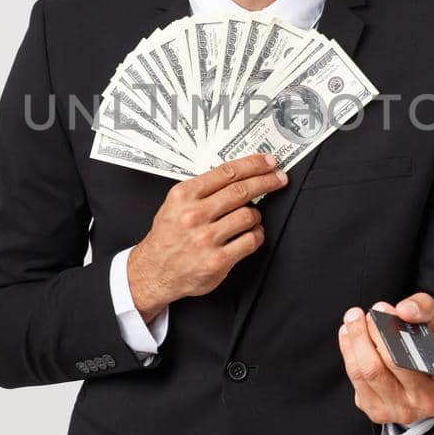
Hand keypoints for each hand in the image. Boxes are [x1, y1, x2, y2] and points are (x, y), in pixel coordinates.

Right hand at [127, 153, 288, 319]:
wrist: (154, 272)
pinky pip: (251, 240)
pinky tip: (250, 235)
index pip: (226, 172)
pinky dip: (256, 235)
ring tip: (251, 218)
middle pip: (242, 190)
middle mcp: (194, 215)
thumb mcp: (175, 204)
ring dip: (256, 215)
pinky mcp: (218, 260)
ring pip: (249, 215)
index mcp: (184, 195)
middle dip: (267, 182)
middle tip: (279, 179)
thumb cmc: (168, 237)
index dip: (253, 164)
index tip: (268, 162)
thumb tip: (238, 174)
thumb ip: (202, 189)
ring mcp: (206, 238)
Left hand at [337, 292, 433, 425]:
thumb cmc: (430, 349)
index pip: (426, 353)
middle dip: (373, 332)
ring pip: (370, 372)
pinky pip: (357, 380)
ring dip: (356, 341)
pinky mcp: (379, 413)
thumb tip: (403, 311)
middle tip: (362, 313)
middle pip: (393, 362)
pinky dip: (349, 353)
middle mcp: (429, 399)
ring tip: (352, 319)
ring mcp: (403, 410)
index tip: (382, 308)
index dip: (398, 330)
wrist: (423, 384)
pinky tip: (348, 335)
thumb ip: (425, 308)